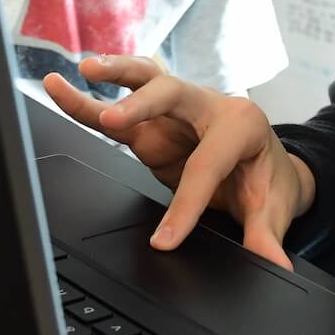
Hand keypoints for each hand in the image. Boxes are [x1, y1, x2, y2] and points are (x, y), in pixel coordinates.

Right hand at [42, 57, 314, 269]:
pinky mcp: (151, 122)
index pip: (207, 164)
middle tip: (114, 121)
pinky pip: (117, 106)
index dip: (185, 204)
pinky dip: (89, 97)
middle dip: (142, 105)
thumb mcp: (273, 208)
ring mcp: (176, 110)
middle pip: (172, 94)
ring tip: (84, 71)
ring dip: (113, 74)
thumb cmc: (267, 179)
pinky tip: (61, 85)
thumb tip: (272, 263)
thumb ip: (266, 235)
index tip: (165, 239)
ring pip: (143, 80)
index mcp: (241, 124)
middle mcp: (207, 106)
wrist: (266, 165)